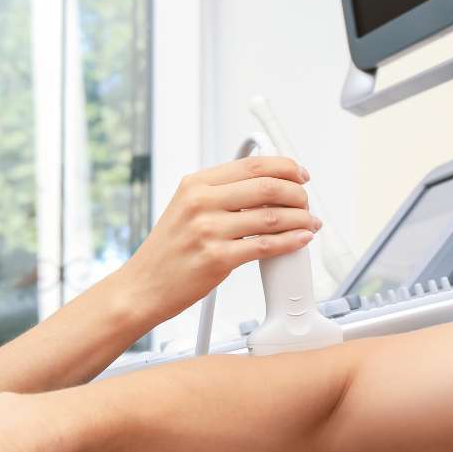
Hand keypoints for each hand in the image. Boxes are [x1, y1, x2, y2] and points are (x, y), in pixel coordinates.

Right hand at [120, 156, 319, 323]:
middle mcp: (200, 203)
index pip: (252, 164)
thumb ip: (220, 194)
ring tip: (310, 223)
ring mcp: (208, 230)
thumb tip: (265, 186)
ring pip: (272, 216)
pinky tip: (300, 240)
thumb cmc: (166, 252)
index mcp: (195, 185)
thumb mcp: (185, 209)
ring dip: (300, 219)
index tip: (300, 175)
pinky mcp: (218, 258)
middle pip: (267, 186)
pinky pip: (266, 246)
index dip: (285, 166)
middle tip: (306, 203)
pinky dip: (291, 241)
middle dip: (298, 194)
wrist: (142, 286)